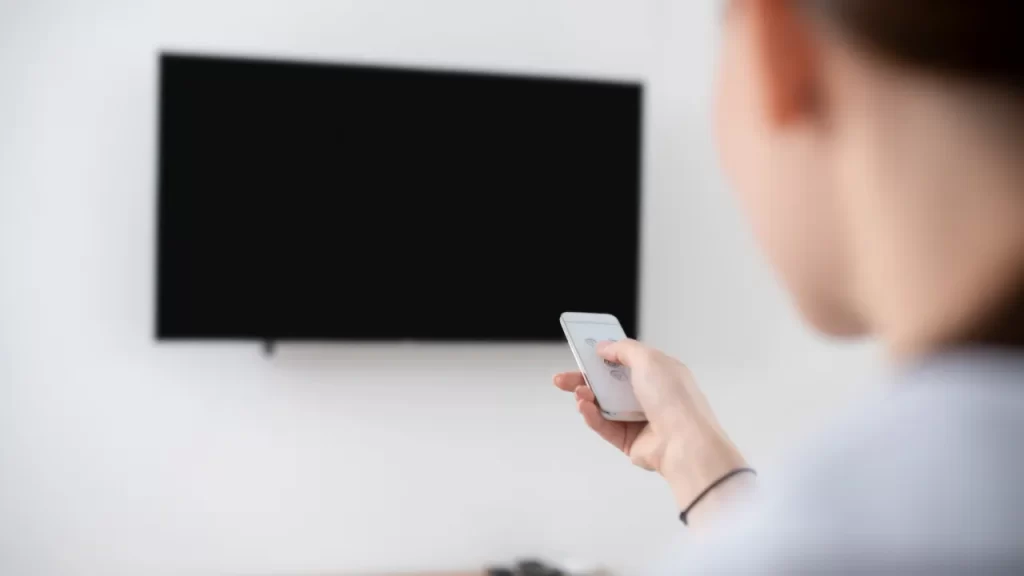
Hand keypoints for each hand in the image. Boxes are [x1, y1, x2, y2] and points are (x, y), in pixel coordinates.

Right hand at [554, 339, 747, 511]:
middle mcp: (651, 396)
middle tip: (562, 379)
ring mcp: (640, 419)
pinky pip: (605, 426)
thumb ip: (623, 349)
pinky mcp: (631, 441)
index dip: (605, 356)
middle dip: (584, 379)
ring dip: (587, 397)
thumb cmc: (674, 399)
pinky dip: (592, 416)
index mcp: (659, 373)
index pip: (626, 361)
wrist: (685, 442)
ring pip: (604, 405)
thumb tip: (604, 347)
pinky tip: (583, 407)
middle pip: (609, 384)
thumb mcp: (648, 359)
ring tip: (578, 392)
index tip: (584, 353)